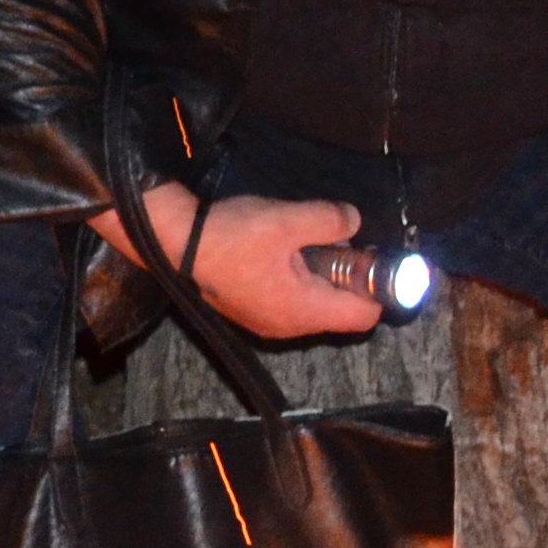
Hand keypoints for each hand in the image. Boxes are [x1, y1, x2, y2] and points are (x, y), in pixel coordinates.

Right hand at [100, 182, 381, 341]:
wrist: (169, 242)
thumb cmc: (231, 235)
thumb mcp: (288, 219)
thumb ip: (331, 220)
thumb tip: (355, 221)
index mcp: (304, 311)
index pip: (366, 315)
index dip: (378, 287)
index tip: (369, 254)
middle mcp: (289, 327)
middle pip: (340, 311)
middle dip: (346, 275)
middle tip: (332, 238)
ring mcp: (266, 323)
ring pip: (313, 304)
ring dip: (319, 274)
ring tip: (301, 239)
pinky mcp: (249, 312)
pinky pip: (289, 301)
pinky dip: (296, 279)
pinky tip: (278, 249)